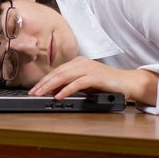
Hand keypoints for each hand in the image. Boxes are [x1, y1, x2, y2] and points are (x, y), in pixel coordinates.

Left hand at [28, 56, 158, 105]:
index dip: (44, 80)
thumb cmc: (106, 83)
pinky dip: (66, 89)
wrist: (126, 82)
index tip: (34, 88)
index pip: (57, 70)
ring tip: (40, 94)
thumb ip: (71, 84)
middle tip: (32, 92)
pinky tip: (59, 96)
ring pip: (64, 76)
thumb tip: (53, 91)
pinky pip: (77, 83)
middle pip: (58, 72)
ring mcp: (88, 68)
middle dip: (43, 83)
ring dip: (50, 86)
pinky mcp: (95, 76)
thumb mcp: (85, 83)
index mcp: (78, 62)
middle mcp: (82, 62)